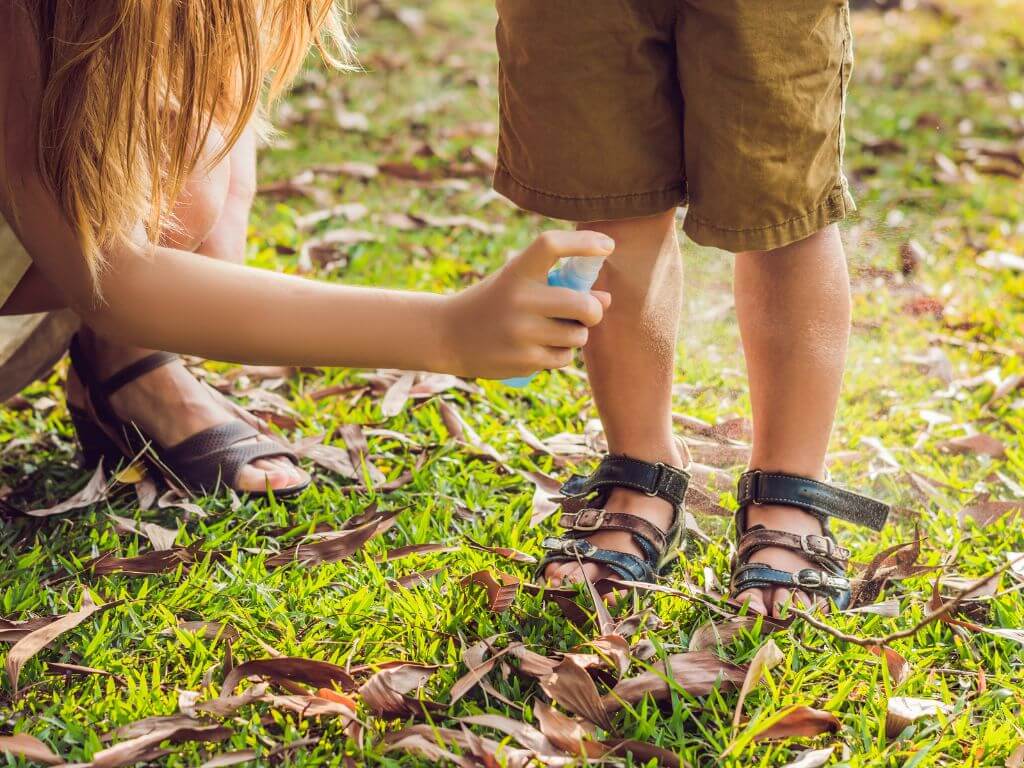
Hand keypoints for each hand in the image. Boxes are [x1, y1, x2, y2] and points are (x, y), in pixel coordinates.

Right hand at [439, 230, 613, 378]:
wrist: (448, 335)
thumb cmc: (494, 303)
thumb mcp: (518, 283)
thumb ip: (560, 286)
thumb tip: (606, 300)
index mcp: (516, 271)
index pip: (551, 245)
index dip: (584, 242)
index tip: (608, 245)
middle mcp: (519, 299)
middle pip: (583, 304)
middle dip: (594, 311)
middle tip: (587, 312)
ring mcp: (520, 332)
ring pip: (578, 336)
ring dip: (575, 335)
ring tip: (552, 331)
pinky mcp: (523, 360)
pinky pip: (564, 358)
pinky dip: (560, 354)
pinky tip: (539, 348)